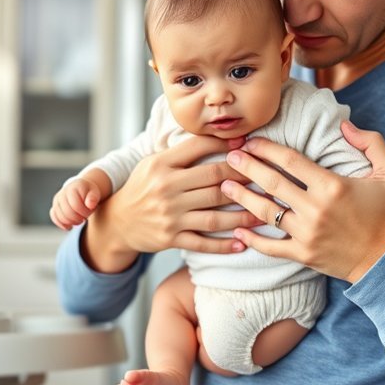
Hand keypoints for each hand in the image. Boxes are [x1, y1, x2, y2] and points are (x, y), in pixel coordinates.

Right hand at [50, 178, 101, 230]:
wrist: (81, 189)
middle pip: (68, 212)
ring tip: (80, 220)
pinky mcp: (54, 208)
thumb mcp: (94, 192)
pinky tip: (70, 227)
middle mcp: (62, 194)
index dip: (84, 212)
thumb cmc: (89, 192)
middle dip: (78, 218)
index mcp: (72, 189)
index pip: (76, 205)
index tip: (90, 211)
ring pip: (61, 217)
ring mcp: (57, 201)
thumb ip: (93, 198)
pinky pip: (55, 218)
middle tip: (85, 217)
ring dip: (72, 222)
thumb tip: (90, 205)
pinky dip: (62, 224)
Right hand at [84, 135, 260, 272]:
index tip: (250, 145)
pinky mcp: (170, 238)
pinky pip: (203, 243)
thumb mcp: (155, 163)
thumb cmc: (143, 187)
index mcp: (161, 164)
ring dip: (243, 215)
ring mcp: (168, 215)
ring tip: (263, 212)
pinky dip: (224, 245)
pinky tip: (242, 243)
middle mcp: (165, 188)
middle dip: (245, 178)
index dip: (228, 146)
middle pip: (214, 181)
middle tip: (267, 177)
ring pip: (214, 215)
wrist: (117, 221)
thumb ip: (185, 153)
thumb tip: (226, 139)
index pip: (200, 148)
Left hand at [221, 121, 384, 282]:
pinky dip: (253, 240)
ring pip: (266, 212)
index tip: (251, 141)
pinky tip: (237, 230)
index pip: (290, 160)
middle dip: (247, 167)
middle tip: (229, 156)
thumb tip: (344, 125)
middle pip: (272, 183)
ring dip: (243, 198)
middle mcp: (315, 209)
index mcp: (332, 186)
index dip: (266, 148)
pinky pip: (271, 247)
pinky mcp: (303, 254)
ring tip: (224, 186)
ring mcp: (307, 234)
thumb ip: (371, 143)